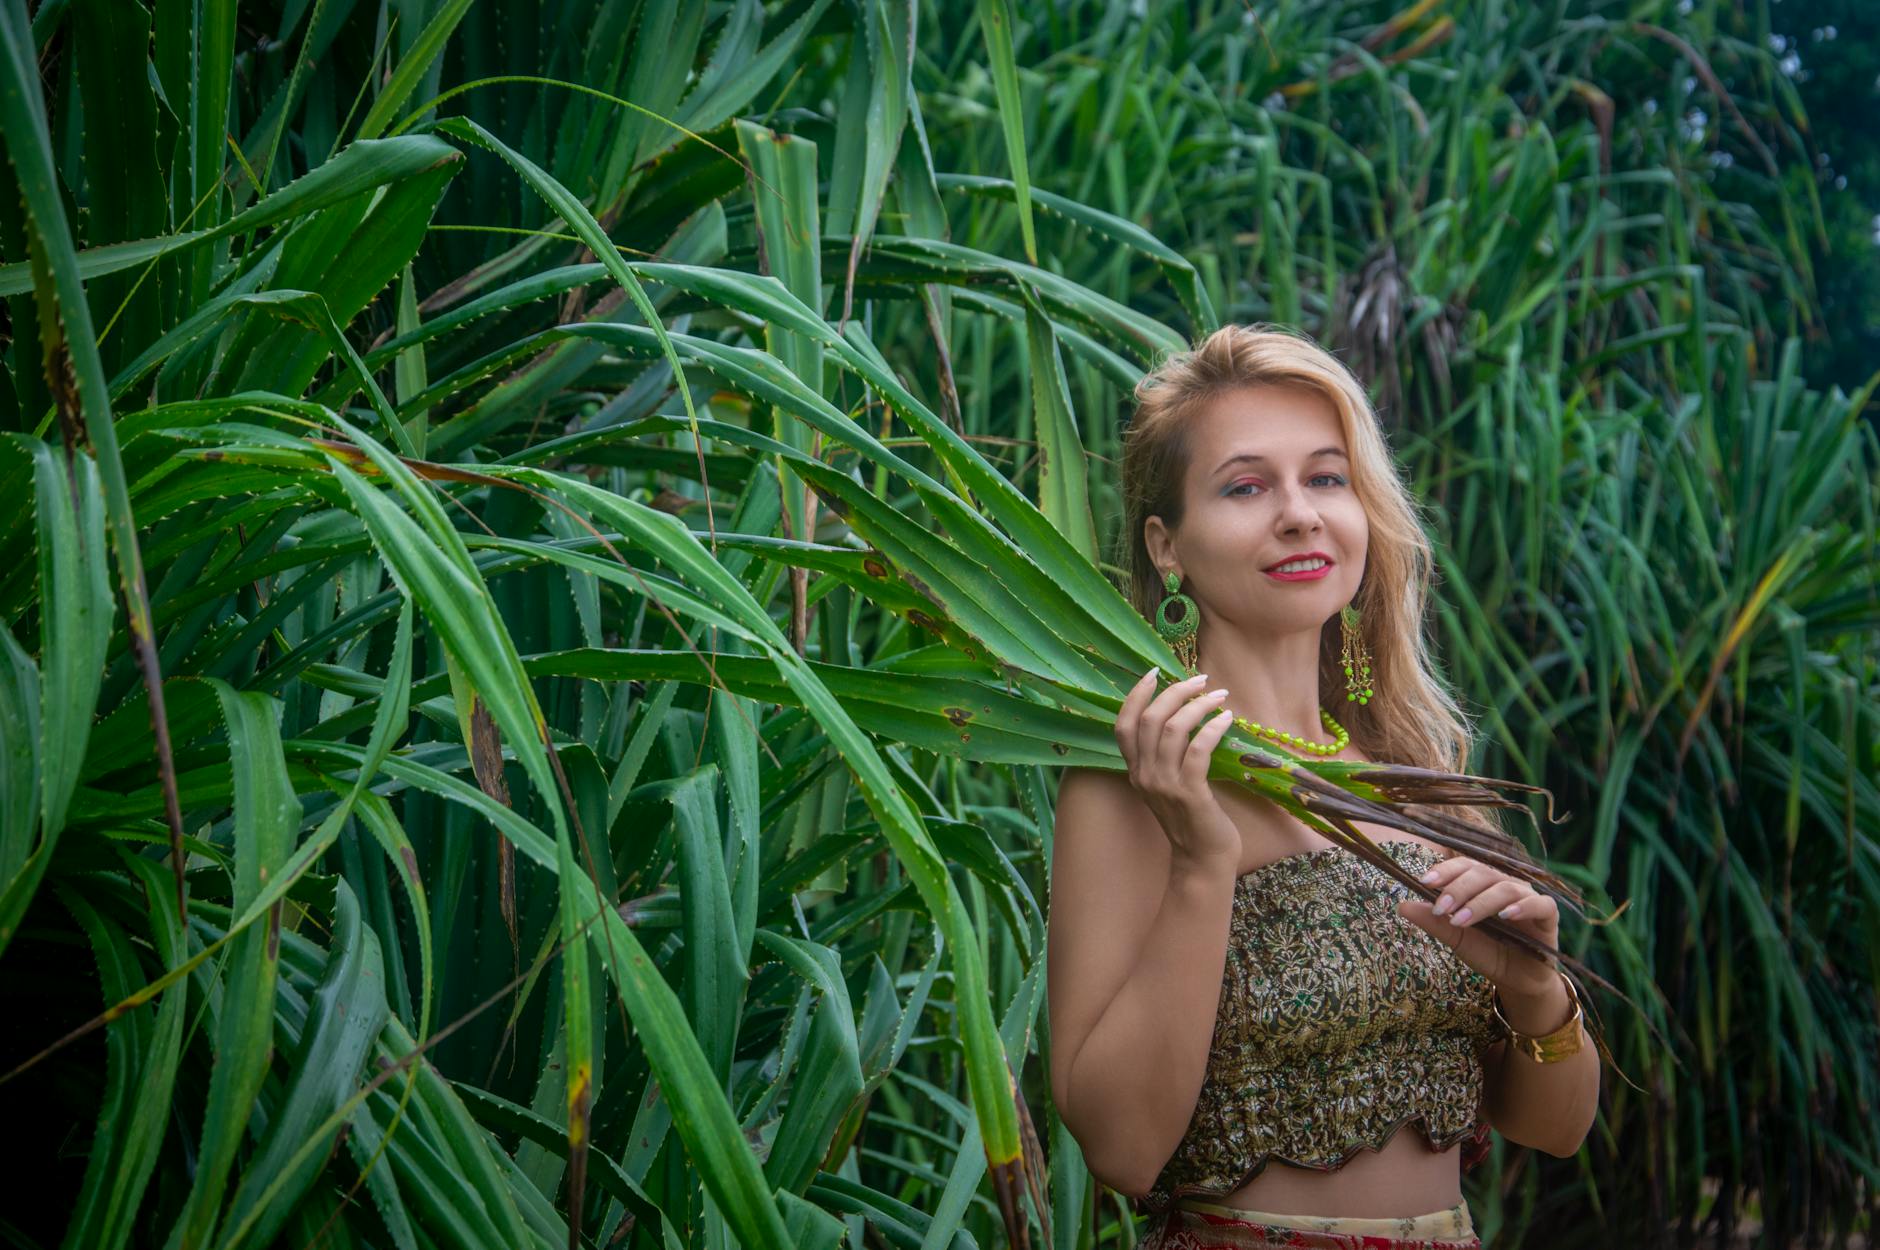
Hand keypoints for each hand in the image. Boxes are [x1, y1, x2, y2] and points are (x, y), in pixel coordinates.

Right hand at [1114, 667, 1241, 870]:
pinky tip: (1227, 719)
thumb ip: (1165, 755)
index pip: (1123, 725)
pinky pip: (1198, 751)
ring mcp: (1165, 785)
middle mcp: (1144, 775)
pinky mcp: (1190, 794)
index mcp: (1135, 770)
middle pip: (1150, 719)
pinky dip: (1213, 728)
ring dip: (1199, 706)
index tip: (1154, 672)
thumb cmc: (1192, 817)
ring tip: (1219, 696)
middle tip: (1200, 681)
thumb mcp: (1168, 784)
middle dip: (1176, 692)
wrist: (1202, 858)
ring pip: (1173, 730)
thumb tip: (1181, 712)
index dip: (1135, 695)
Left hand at [1395, 853, 1560, 998]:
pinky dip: (1522, 907)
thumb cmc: (1487, 952)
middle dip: (1458, 888)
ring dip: (1480, 903)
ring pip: (1506, 888)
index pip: (1465, 866)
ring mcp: (1528, 897)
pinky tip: (1505, 916)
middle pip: (1483, 873)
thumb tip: (1401, 905)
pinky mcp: (1548, 915)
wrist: (1517, 980)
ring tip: (1460, 920)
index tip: (1424, 881)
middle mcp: (1506, 884)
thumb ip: (1434, 921)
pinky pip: (1539, 904)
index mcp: (1484, 884)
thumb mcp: (1456, 938)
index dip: (1446, 870)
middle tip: (1441, 907)